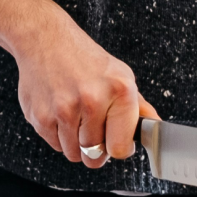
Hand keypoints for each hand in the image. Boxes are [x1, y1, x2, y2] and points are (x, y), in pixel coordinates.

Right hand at [12, 14, 158, 167]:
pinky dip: (58, 135)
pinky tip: (60, 112)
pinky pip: (55, 145)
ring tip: (76, 116)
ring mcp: (65, 109)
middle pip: (95, 156)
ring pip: (74, 154)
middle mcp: (93, 100)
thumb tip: (156, 127)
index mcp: (120, 91)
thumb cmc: (84, 58)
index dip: (118, 148)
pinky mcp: (41, 116)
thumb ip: (138, 106)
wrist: (45, 39)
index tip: (115, 141)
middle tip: (93, 127)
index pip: (120, 148)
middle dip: (95, 148)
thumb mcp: (119, 74)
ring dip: (75, 143)